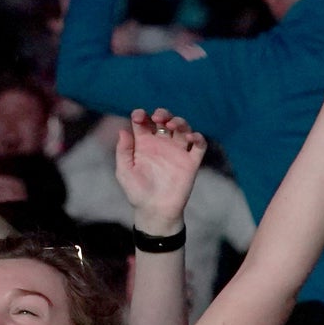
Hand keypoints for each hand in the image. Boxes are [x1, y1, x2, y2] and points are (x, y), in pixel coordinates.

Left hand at [113, 109, 206, 235]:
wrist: (155, 211)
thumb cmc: (137, 191)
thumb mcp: (124, 171)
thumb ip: (123, 151)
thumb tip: (123, 130)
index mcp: (144, 144)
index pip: (144, 122)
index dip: (141, 114)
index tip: (139, 116)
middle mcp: (162, 144)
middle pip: (165, 120)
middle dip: (163, 114)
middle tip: (159, 117)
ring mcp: (177, 152)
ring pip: (183, 128)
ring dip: (180, 122)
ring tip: (172, 125)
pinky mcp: (191, 162)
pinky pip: (200, 145)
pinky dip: (199, 138)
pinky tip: (191, 137)